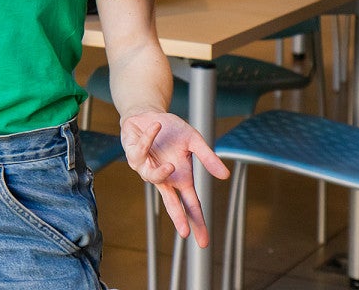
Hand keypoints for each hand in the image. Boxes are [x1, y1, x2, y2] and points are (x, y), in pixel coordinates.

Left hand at [120, 110, 229, 247]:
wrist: (148, 115)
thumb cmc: (171, 131)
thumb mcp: (194, 141)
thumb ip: (208, 158)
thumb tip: (225, 176)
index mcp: (180, 178)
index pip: (191, 204)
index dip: (197, 222)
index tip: (203, 242)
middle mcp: (164, 177)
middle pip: (172, 203)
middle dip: (178, 217)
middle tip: (185, 233)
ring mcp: (147, 168)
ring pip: (153, 177)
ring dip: (162, 173)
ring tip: (171, 165)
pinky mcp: (133, 156)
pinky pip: (141, 150)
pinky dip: (149, 137)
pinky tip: (156, 126)